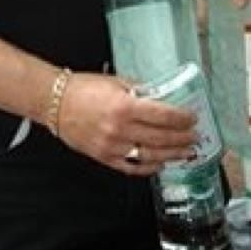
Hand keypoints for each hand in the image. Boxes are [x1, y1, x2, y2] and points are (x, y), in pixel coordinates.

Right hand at [56, 72, 198, 175]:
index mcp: (124, 106)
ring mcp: (112, 146)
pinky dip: (149, 167)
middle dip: (182, 138)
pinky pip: (132, 167)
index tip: (192, 118)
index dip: (181, 118)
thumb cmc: (83, 88)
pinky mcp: (104, 157)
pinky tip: (160, 164)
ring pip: (150, 156)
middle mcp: (120, 129)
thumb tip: (160, 97)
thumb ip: (139, 91)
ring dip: (172, 155)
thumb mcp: (115, 82)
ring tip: (186, 153)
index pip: (163, 115)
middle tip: (195, 137)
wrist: (55, 102)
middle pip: (161, 138)